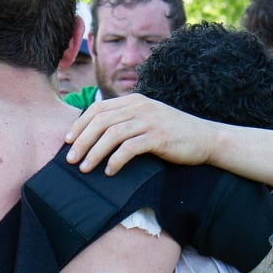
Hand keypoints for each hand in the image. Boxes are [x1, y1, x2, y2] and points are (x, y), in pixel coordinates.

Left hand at [63, 94, 217, 175]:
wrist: (206, 138)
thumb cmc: (173, 133)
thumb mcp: (147, 119)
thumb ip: (126, 120)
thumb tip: (95, 134)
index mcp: (134, 101)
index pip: (98, 109)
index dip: (79, 125)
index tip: (67, 141)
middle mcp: (140, 107)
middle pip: (101, 121)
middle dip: (81, 141)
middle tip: (70, 159)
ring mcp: (150, 121)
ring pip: (112, 134)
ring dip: (94, 153)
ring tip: (85, 168)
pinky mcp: (159, 137)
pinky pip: (130, 148)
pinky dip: (116, 160)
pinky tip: (110, 171)